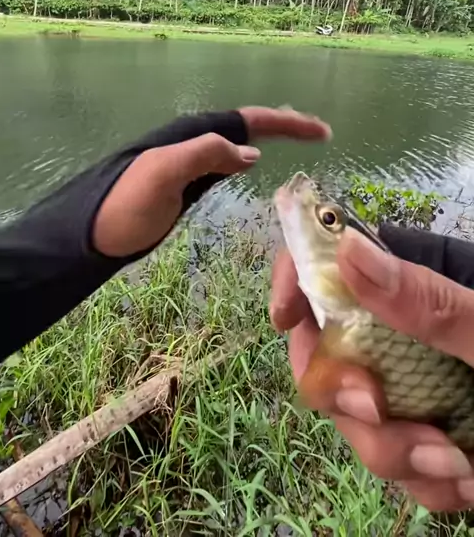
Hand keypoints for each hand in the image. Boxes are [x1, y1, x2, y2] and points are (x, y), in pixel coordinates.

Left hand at [93, 106, 329, 257]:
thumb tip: (251, 152)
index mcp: (192, 136)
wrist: (88, 234)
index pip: (248, 120)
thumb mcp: (161, 176)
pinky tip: (251, 162)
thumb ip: (203, 155)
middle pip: (246, 124)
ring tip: (296, 137)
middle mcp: (192, 142)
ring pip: (236, 139)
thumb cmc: (123, 206)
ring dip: (268, 136)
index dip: (286, 123)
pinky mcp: (184, 183)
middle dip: (283, 123)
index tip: (321, 131)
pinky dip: (245, 156)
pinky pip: (224, 159)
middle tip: (317, 131)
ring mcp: (189, 162)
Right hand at [270, 228, 473, 511]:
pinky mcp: (436, 433)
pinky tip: (468, 486)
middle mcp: (411, 334)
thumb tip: (350, 254)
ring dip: (397, 453)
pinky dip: (427, 483)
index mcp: (424, 290)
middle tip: (384, 416)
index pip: (338, 263)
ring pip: (359, 420)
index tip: (286, 317)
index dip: (300, 281)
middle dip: (351, 397)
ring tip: (460, 469)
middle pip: (332, 354)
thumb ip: (434, 304)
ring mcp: (421, 385)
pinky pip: (399, 464)